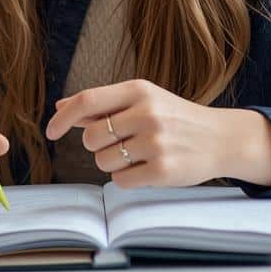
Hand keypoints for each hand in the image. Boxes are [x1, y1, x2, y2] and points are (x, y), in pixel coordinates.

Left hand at [45, 79, 270, 188]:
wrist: (220, 138)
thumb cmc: (173, 117)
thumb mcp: (142, 100)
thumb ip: (102, 105)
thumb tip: (61, 108)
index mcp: (138, 90)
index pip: (87, 101)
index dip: (63, 119)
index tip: (50, 133)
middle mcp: (147, 113)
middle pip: (91, 137)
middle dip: (95, 146)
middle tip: (117, 144)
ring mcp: (156, 143)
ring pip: (103, 161)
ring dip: (112, 164)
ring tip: (137, 156)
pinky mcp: (164, 171)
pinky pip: (121, 181)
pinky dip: (127, 179)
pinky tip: (146, 169)